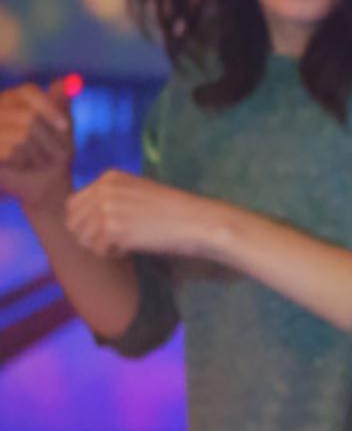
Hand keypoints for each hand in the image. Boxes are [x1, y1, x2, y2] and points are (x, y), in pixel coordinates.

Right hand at [0, 82, 74, 211]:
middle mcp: (0, 109)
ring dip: (38, 154)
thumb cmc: (54, 151)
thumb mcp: (62, 126)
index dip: (48, 107)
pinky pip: (10, 152)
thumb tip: (67, 80)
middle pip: (28, 116)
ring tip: (39, 162)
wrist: (42, 183)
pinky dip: (24, 163)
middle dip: (48, 140)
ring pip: (21, 136)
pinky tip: (24, 167)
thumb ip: (61, 103)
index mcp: (15, 99)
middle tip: (58, 155)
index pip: (27, 91)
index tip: (65, 126)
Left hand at [65, 170, 228, 259]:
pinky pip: (97, 249)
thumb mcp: (140, 193)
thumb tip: (86, 220)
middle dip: (88, 235)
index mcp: (110, 177)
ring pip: (82, 237)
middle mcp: (103, 189)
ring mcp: (106, 208)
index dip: (87, 222)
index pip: (75, 203)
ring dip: (100, 246)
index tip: (107, 231)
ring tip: (122, 245)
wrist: (198, 221)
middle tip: (112, 242)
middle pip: (73, 220)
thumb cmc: (176, 211)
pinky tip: (130, 249)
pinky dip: (111, 254)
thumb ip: (113, 198)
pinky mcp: (112, 228)